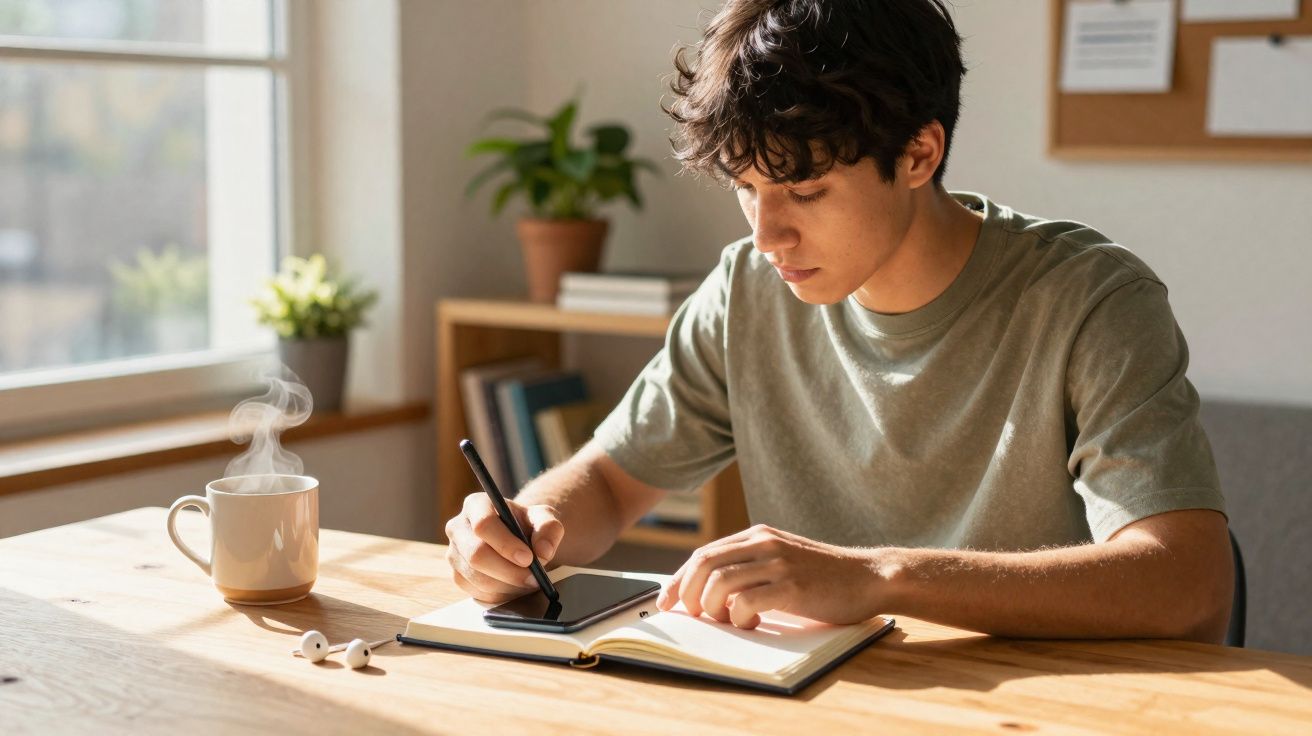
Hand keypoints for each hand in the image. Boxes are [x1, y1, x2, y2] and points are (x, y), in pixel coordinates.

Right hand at [444, 491, 564, 602]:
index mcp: (476, 505)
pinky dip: (500, 595)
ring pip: (477, 577)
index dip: (505, 544)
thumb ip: (549, 529)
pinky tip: (515, 587)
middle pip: (477, 555)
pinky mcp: (457, 575)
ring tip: (528, 582)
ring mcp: (454, 553)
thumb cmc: (527, 525)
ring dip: (507, 585)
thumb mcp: (544, 519)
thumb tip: (543, 551)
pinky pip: (476, 592)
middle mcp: (458, 527)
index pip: (483, 524)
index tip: (528, 558)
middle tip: (534, 578)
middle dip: (509, 571)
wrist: (518, 540)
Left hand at [655, 524, 883, 628]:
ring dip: (712, 607)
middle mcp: (764, 543)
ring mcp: (779, 563)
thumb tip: (708, 592)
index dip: (679, 578)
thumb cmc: (824, 577)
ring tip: (726, 620)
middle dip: (686, 593)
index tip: (666, 601)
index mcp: (758, 535)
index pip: (704, 553)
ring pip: (720, 581)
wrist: (870, 577)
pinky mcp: (793, 587)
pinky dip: (739, 617)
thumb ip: (751, 566)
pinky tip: (751, 624)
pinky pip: (747, 602)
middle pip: (704, 563)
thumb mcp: (782, 560)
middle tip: (690, 615)